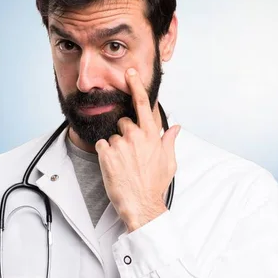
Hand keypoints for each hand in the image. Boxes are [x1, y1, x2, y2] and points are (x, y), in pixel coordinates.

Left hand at [95, 67, 180, 231]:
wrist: (141, 205)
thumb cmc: (154, 185)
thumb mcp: (169, 162)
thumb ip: (169, 141)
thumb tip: (176, 127)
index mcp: (152, 136)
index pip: (144, 105)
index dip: (136, 86)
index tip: (130, 72)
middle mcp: (136, 136)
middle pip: (124, 122)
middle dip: (125, 133)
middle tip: (130, 154)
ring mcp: (120, 144)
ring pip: (112, 135)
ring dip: (115, 147)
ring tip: (123, 164)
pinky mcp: (106, 154)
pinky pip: (101, 145)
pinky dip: (104, 154)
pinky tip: (113, 167)